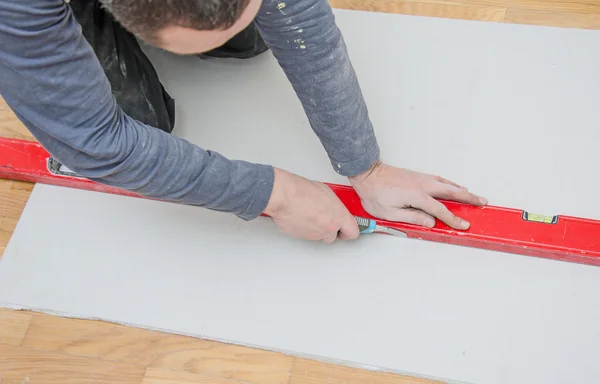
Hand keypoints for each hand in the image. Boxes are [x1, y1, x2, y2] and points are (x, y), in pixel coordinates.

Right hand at [265, 168, 358, 242]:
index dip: (350, 231)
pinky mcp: (302, 238)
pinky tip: (300, 217)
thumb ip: (334, 205)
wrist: (284, 196)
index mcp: (339, 216)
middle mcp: (328, 228)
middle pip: (334, 237)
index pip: (353, 232)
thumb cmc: (302, 191)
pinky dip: (304, 229)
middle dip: (330, 230)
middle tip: (324, 219)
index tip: (348, 229)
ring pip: (319, 236)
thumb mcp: (326, 192)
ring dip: (316, 229)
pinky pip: (306, 235)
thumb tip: (333, 207)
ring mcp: (315, 235)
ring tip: (308, 214)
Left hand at [349, 161, 486, 229]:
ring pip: (447, 184)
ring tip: (473, 195)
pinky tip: (454, 186)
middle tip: (482, 202)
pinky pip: (440, 179)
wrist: (368, 174)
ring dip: (462, 190)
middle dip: (469, 198)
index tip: (464, 225)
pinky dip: (451, 184)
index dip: (453, 219)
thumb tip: (430, 222)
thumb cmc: (375, 193)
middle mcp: (422, 185)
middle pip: (452, 192)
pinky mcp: (418, 175)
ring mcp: (421, 178)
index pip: (440, 210)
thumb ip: (412, 217)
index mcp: (417, 196)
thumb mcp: (390, 213)